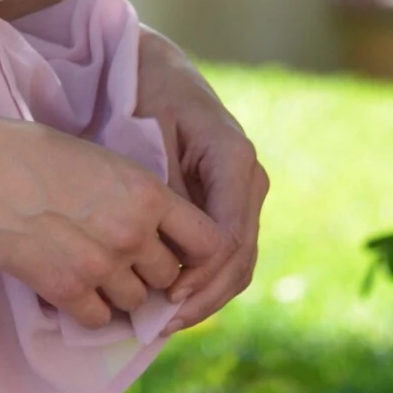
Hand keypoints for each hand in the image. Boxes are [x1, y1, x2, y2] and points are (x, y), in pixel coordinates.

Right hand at [0, 111, 235, 330]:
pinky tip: (70, 282)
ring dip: (121, 291)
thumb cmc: (34, 152)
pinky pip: (100, 318)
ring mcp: (100, 265)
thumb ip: (139, 197)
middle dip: (153, 272)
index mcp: (147, 194)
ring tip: (90, 264)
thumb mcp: (103, 160)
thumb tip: (162, 233)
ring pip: (138, 302)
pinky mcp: (65, 289)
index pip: (211, 242)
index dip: (200, 254)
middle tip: (123, 258)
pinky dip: (90, 308)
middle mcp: (132, 233)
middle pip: (171, 277)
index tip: (180, 254)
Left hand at [134, 28, 268, 330]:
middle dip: (202, 299)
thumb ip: (162, 191)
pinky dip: (201, 280)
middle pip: (239, 260)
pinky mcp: (229, 202)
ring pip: (237, 264)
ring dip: (204, 297)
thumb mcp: (146, 134)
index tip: (163, 300)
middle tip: (158, 326)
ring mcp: (244, 193)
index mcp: (235, 160)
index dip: (199, 278)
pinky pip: (225, 252)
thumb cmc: (143, 93)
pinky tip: (167, 301)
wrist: (153, 66)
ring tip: (160, 323)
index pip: (228, 240)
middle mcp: (249, 180)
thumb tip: (171, 253)